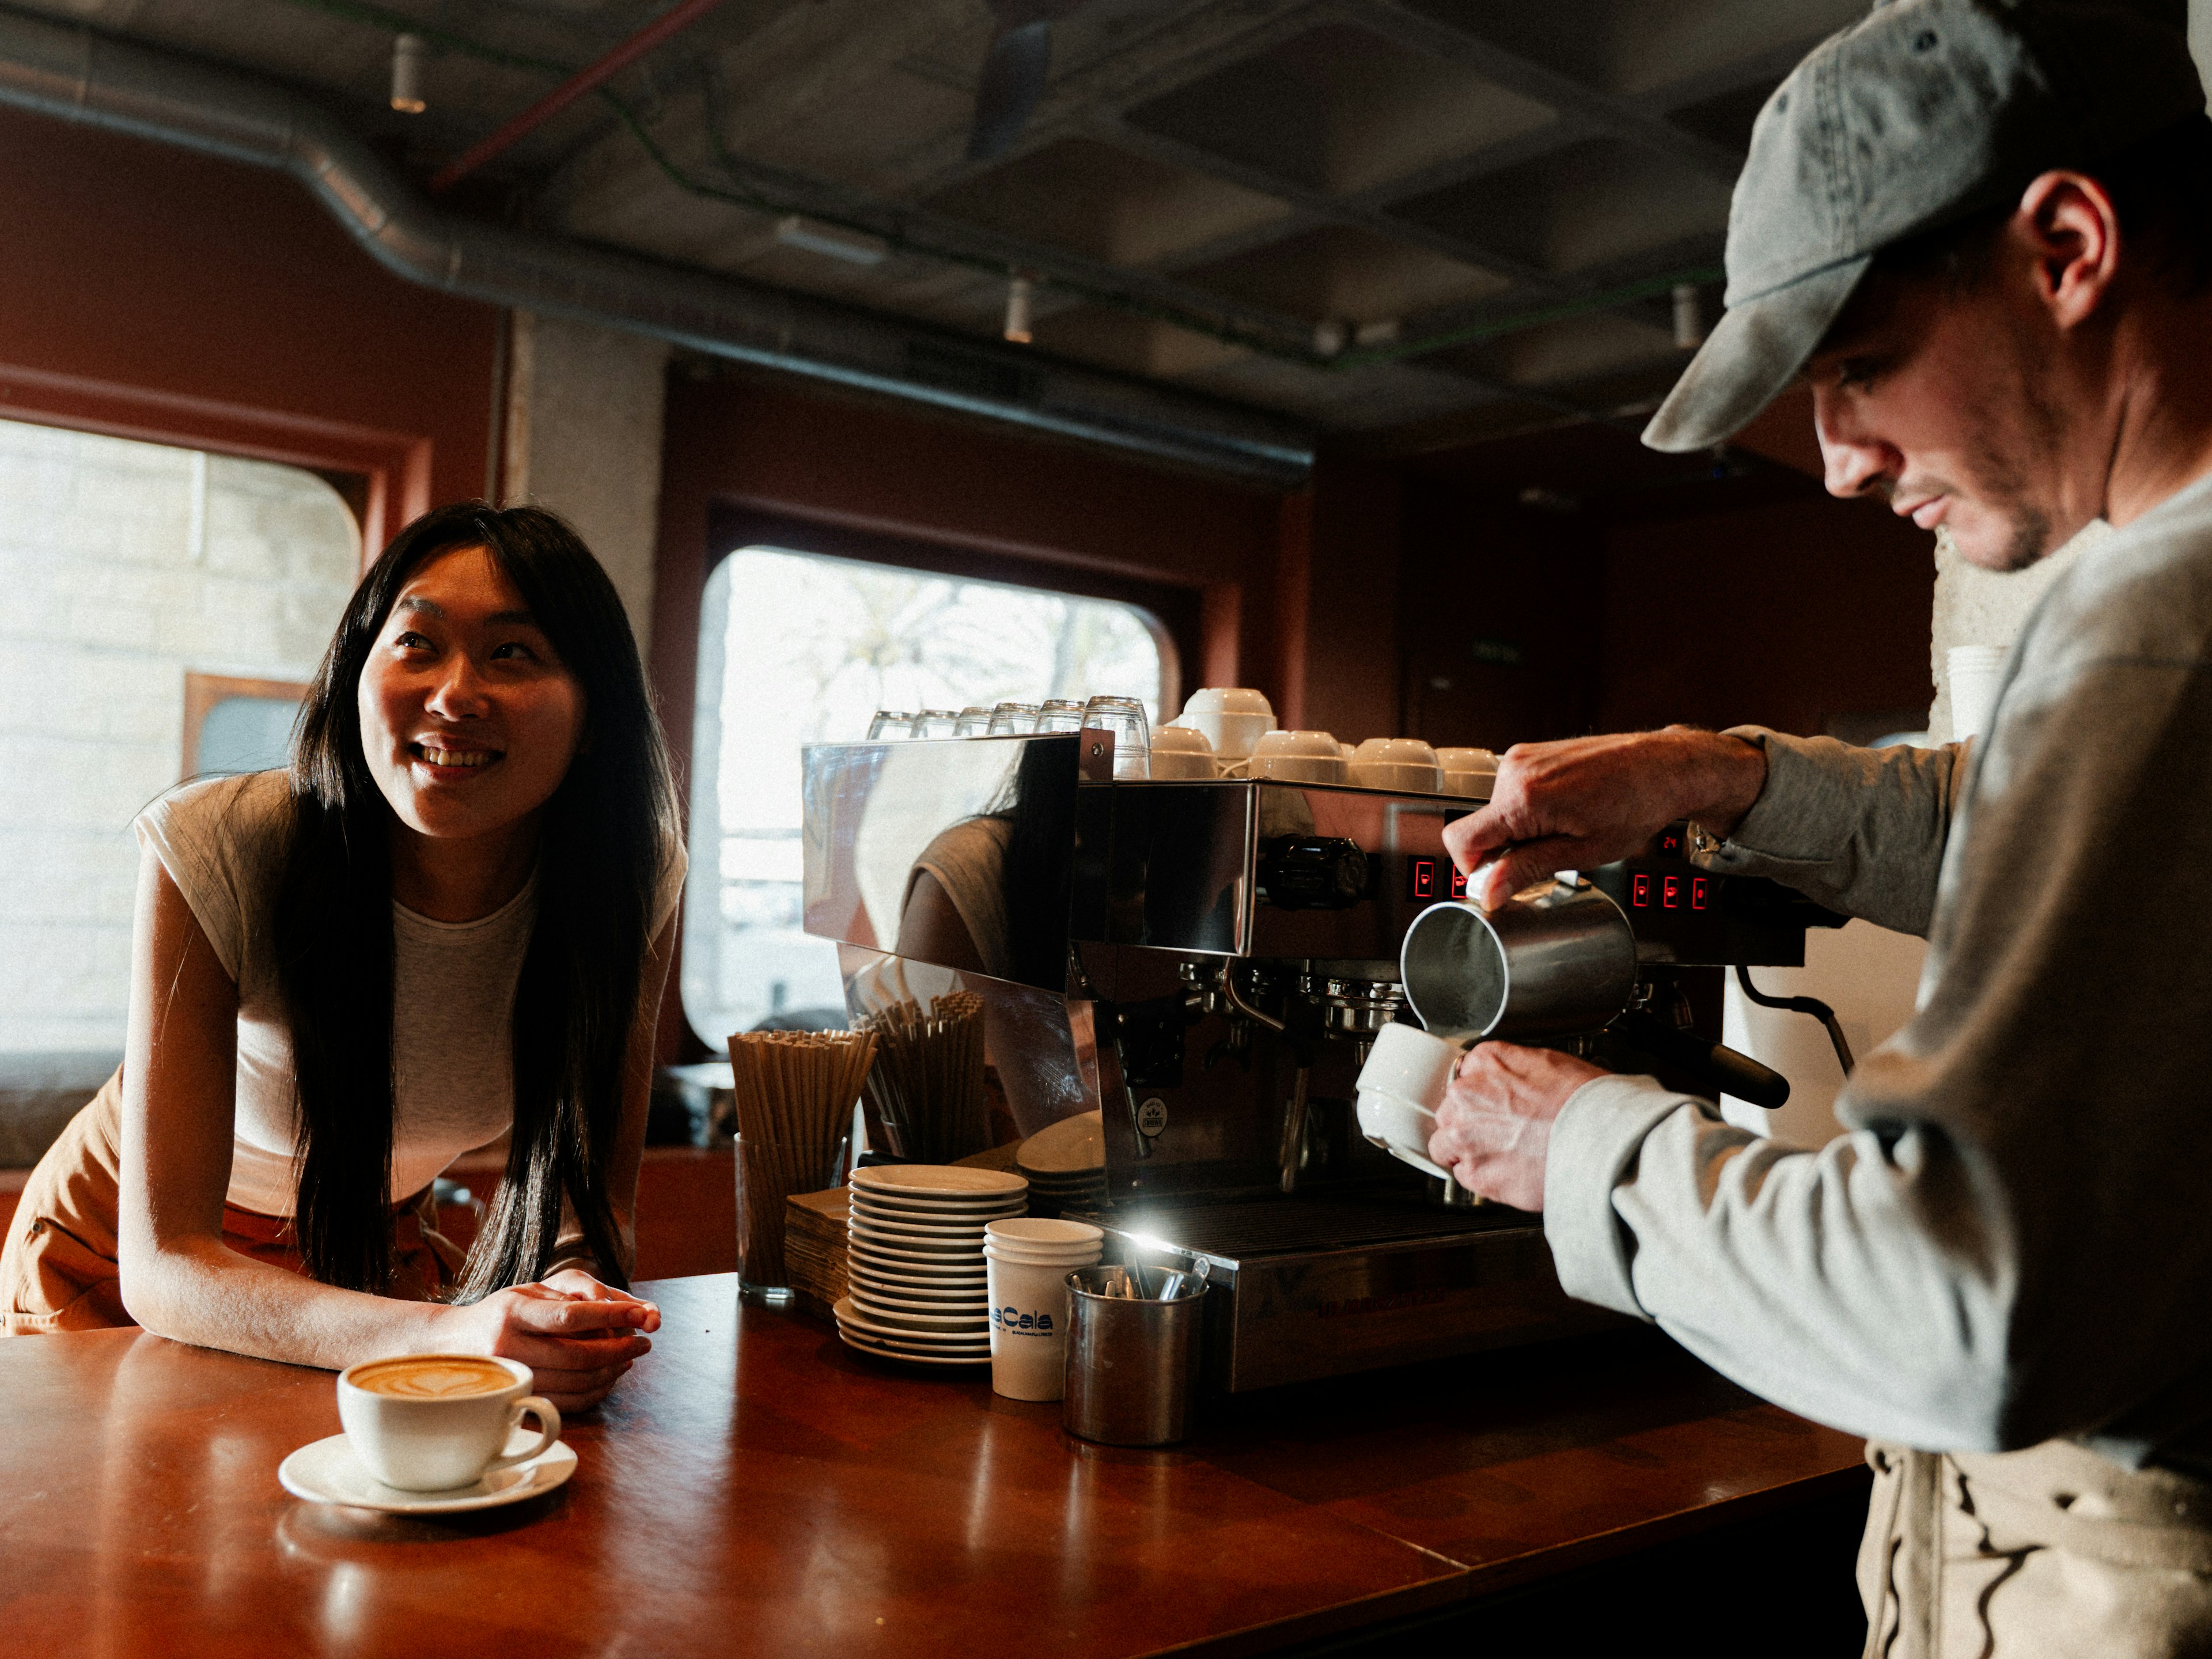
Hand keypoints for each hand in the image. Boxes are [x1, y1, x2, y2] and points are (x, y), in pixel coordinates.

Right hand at [454, 1272, 658, 1411]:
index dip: (611, 1316)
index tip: (640, 1314)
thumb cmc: (500, 1312)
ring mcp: (510, 1380)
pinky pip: (568, 1403)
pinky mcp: (516, 1404)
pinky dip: (596, 1390)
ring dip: (613, 1371)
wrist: (451, 1346)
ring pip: (577, 1383)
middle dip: (620, 1348)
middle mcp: (507, 1347)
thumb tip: (625, 1309)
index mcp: (512, 1312)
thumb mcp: (530, 1291)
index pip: (569, 1316)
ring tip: (630, 1356)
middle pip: (578, 1355)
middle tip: (644, 1340)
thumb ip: (574, 1295)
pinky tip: (609, 1374)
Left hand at [1428, 1042, 1603, 1210]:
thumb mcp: (1549, 1063)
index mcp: (1486, 1062)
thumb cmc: (1586, 1103)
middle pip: (1450, 1112)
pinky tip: (1509, 1172)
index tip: (1490, 1109)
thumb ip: (1513, 1070)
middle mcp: (1466, 1095)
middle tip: (1501, 1135)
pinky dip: (1481, 1178)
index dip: (1479, 1099)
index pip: (1463, 1078)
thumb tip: (1507, 1081)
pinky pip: (1462, 1176)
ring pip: (1445, 1146)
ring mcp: (1466, 1135)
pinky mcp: (1475, 1173)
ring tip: (1502, 1157)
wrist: (1601, 1141)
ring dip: (1467, 1152)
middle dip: (1469, 1124)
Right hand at [1443, 728, 1765, 909]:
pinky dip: (1528, 810)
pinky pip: (1510, 793)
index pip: (1461, 839)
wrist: (1663, 767)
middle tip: (1553, 851)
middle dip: (1507, 849)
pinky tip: (1565, 811)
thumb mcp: (1583, 853)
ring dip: (1521, 829)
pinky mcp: (1529, 753)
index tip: (1500, 878)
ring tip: (1566, 827)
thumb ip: (1528, 870)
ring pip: (1495, 812)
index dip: (1473, 869)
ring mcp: (1521, 757)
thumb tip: (1489, 891)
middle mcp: (1515, 771)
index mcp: (1524, 798)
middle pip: (1481, 828)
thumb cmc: (1636, 805)